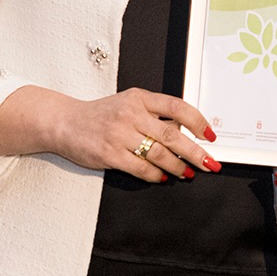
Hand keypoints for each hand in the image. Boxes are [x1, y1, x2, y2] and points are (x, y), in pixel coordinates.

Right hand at [45, 87, 220, 182]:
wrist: (65, 123)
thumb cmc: (102, 115)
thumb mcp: (129, 103)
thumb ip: (154, 113)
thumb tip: (185, 131)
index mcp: (139, 98)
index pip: (176, 107)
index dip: (198, 121)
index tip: (210, 135)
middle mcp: (130, 114)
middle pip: (171, 135)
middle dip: (195, 152)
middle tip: (209, 162)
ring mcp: (119, 135)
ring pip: (158, 154)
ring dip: (177, 166)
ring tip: (187, 172)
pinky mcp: (109, 155)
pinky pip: (140, 168)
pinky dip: (156, 175)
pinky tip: (163, 177)